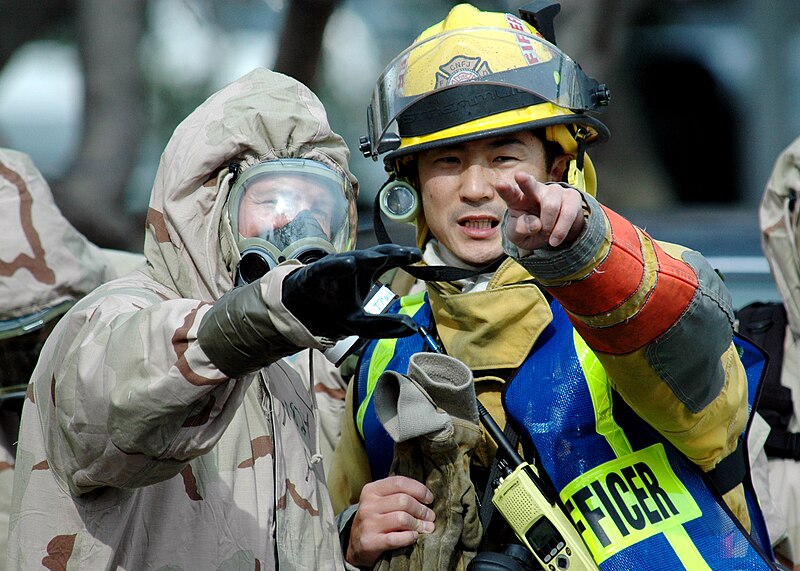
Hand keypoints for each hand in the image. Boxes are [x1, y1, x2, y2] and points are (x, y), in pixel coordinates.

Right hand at [282, 244, 421, 338]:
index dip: (401, 257)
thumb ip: (384, 325)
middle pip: (374, 257)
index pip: (386, 262)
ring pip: (353, 260)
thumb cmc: (332, 309)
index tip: (418, 255)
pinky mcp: (314, 276)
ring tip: (382, 258)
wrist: (297, 313)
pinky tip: (350, 264)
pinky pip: (327, 268)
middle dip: (391, 254)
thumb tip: (412, 328)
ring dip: (367, 258)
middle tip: (409, 254)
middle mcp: (351, 268)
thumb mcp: (361, 323)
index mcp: (363, 274)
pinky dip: (338, 265)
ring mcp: (333, 270)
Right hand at [346, 476, 435, 567]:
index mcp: (372, 490)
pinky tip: (414, 537)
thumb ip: (399, 494)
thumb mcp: (381, 501)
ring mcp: (368, 523)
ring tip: (426, 527)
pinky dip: (409, 537)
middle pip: (403, 501)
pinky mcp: (369, 542)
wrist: (354, 544)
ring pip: (402, 518)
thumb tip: (427, 498)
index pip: (399, 482)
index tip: (429, 499)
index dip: (419, 489)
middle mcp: (368, 505)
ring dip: (419, 524)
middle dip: (422, 509)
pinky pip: (395, 538)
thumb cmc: (375, 519)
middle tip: (430, 516)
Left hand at [496, 173, 585, 250]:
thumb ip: (520, 230)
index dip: (505, 189)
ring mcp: (554, 191)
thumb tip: (535, 224)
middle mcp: (534, 190)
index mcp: (517, 199)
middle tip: (519, 177)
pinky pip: (568, 213)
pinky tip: (555, 239)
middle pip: (530, 184)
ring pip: (551, 205)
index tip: (500, 185)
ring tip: (546, 236)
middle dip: (525, 181)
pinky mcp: (571, 197)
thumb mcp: (519, 237)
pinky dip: (561, 230)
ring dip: (548, 226)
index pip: (509, 193)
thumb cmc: (531, 231)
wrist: (553, 235)